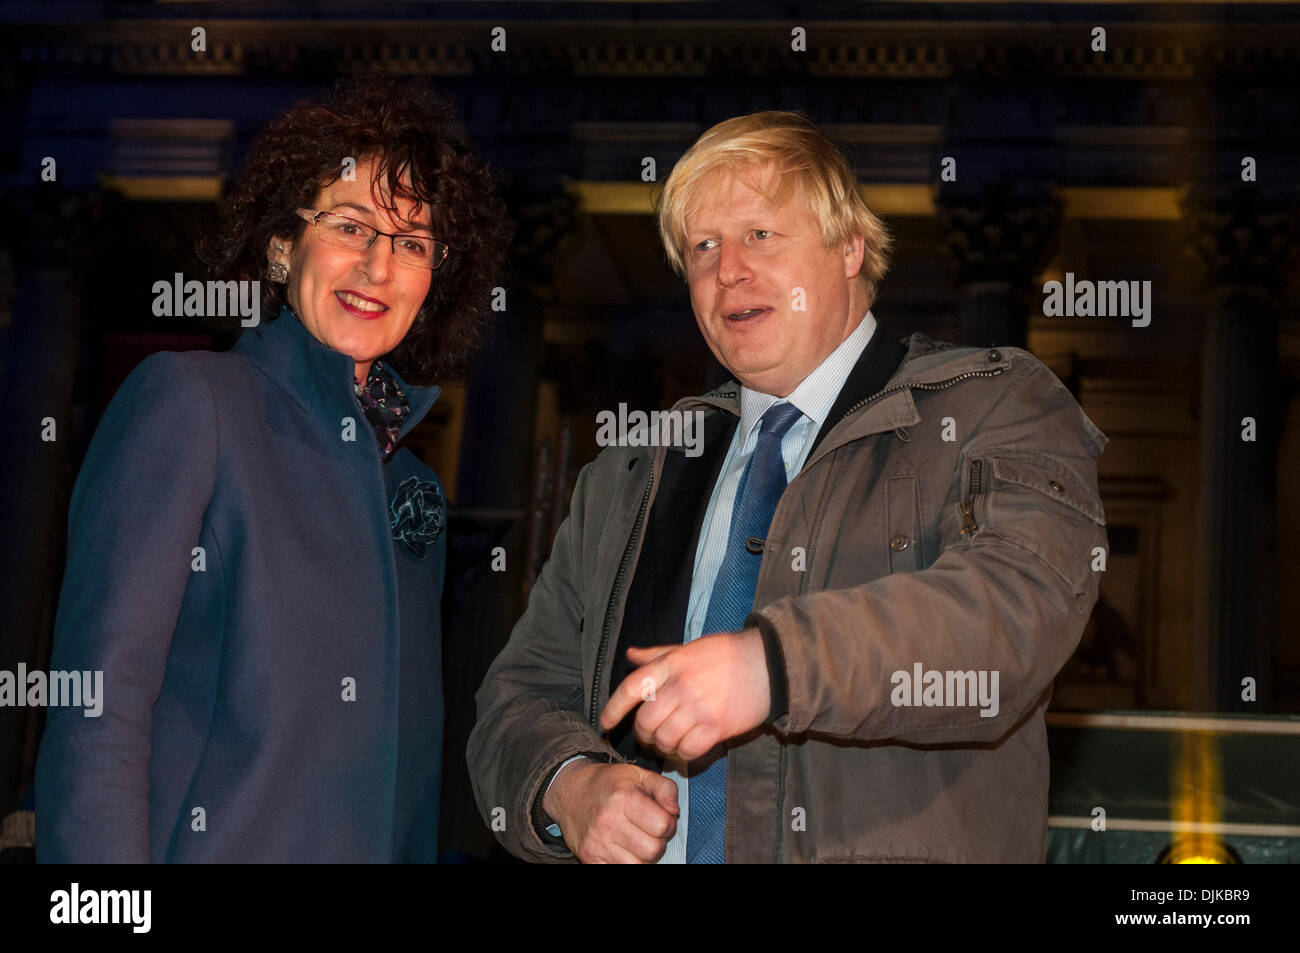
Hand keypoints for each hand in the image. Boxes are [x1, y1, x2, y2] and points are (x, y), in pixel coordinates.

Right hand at [543, 760, 678, 863]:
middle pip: (653, 850)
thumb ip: (665, 789)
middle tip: (648, 831)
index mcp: (625, 797)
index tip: (661, 818)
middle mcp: (609, 821)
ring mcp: (598, 843)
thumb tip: (674, 812)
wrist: (570, 793)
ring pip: (639, 865)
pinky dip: (626, 863)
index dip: (668, 823)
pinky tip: (623, 849)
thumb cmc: (609, 783)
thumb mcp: (639, 774)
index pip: (663, 825)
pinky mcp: (589, 859)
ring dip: (643, 856)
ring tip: (636, 841)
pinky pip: (620, 870)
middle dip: (657, 842)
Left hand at [599, 628, 770, 761]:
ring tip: (668, 742)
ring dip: (662, 746)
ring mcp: (699, 708)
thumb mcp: (688, 648)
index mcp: (671, 664)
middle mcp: (681, 686)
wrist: (767, 664)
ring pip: (665, 739)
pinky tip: (685, 749)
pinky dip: (682, 755)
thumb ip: (657, 654)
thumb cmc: (726, 654)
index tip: (606, 723)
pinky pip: (688, 750)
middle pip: (645, 721)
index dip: (614, 709)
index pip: (631, 688)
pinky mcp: (717, 727)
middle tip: (648, 735)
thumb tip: (630, 656)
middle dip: (642, 734)